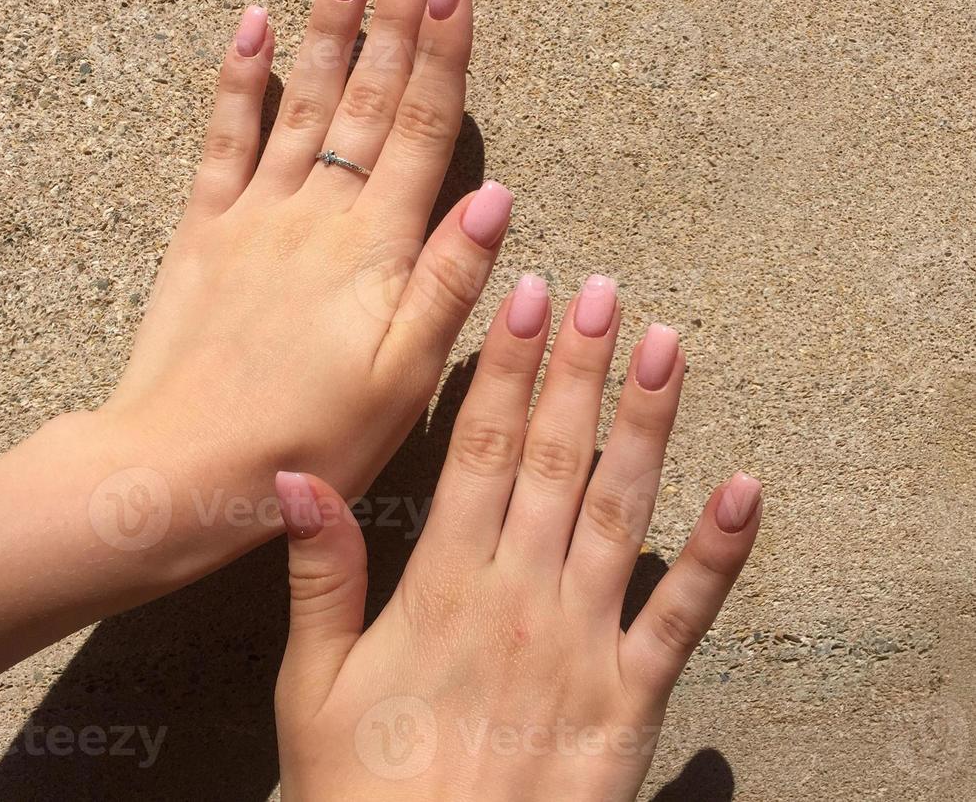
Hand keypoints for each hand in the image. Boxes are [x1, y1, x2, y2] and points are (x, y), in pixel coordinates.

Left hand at [107, 0, 505, 499]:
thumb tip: (496, 200)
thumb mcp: (404, 379)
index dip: (443, 53)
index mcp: (374, 247)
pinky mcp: (207, 229)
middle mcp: (318, 212)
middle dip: (395, 17)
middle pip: (367, 97)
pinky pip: (225, 136)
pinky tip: (254, 27)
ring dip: (329, 27)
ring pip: (302, 100)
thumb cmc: (311, 434)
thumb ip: (449, 283)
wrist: (185, 466)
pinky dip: (240, 78)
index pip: (420, 128)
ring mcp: (256, 213)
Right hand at [273, 275, 761, 800]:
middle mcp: (521, 596)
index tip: (526, 302)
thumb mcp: (313, 686)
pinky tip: (746, 489)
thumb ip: (319, 577)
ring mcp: (584, 643)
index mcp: (445, 586)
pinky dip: (719, 552)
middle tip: (600, 292)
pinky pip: (684, 615)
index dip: (506, 369)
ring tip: (667, 348)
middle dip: (579, 368)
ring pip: (622, 510)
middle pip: (555, 458)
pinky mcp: (631, 699)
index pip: (482, 448)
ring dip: (648, 425)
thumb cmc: (363, 791)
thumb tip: (299, 477)